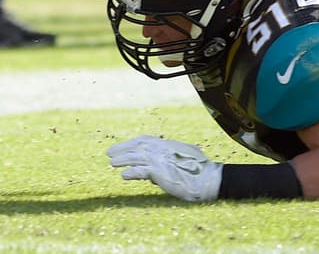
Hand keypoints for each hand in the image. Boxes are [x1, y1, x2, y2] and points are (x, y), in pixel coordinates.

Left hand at [105, 135, 222, 201]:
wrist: (209, 179)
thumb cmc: (200, 169)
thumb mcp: (183, 156)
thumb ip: (169, 158)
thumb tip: (156, 171)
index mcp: (166, 144)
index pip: (143, 140)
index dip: (131, 144)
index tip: (122, 147)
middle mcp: (160, 149)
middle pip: (136, 146)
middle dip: (122, 149)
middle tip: (109, 153)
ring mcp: (159, 159)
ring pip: (135, 157)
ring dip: (122, 160)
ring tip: (112, 163)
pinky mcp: (160, 172)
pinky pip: (141, 171)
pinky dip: (132, 172)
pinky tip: (124, 175)